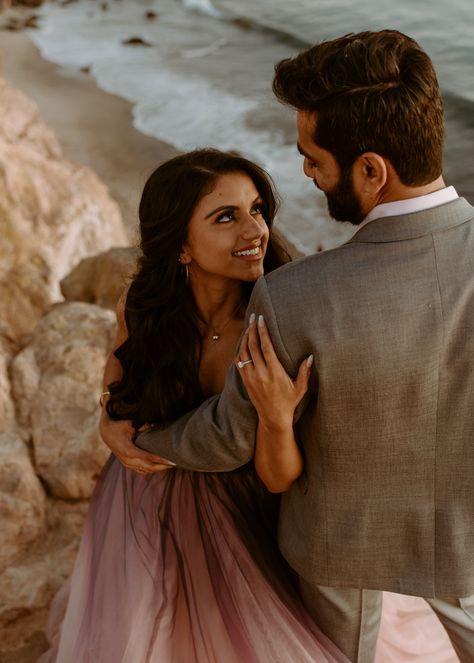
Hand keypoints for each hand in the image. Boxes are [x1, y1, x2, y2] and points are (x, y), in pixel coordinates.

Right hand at [99, 408, 175, 473]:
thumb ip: (144, 425)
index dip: (160, 460)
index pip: (148, 458)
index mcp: (128, 450)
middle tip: (175, 463)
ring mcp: (127, 464)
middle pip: (149, 467)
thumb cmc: (119, 426)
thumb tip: (158, 424)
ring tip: (170, 465)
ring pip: (146, 471)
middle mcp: (127, 460)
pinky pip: (141, 471)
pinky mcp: (127, 465)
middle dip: (163, 466)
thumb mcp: (131, 424)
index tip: (171, 461)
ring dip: (158, 469)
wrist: (105, 432)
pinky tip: (160, 466)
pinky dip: (151, 470)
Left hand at [235, 314, 312, 428]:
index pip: (266, 348)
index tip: (261, 320)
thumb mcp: (300, 388)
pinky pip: (239, 362)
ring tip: (248, 326)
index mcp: (274, 373)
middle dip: (252, 329)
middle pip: (253, 346)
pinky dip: (240, 350)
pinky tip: (244, 342)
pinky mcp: (245, 381)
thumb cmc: (289, 402)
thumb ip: (305, 372)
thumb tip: (310, 357)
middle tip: (254, 317)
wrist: (273, 417)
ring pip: (244, 352)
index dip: (262, 332)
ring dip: (245, 337)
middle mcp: (260, 374)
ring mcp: (251, 378)